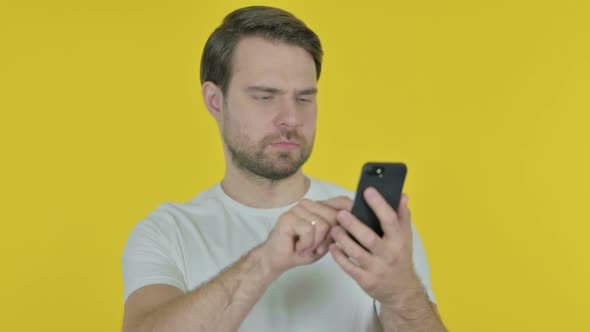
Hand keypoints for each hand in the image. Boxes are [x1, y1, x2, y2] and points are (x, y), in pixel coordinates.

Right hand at [261, 196, 351, 276]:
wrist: (278, 260)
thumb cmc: (302, 251)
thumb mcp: (326, 242)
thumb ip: (337, 231)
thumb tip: (352, 225)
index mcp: (319, 207)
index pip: (342, 202)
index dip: (350, 214)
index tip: (349, 229)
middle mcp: (309, 204)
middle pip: (335, 216)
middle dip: (328, 239)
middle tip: (317, 248)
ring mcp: (298, 209)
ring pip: (322, 225)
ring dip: (315, 243)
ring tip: (306, 247)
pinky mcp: (288, 217)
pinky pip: (309, 230)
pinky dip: (306, 244)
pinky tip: (298, 247)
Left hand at [329, 187, 423, 305]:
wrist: (401, 290)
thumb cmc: (401, 258)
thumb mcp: (406, 237)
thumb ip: (403, 216)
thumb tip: (402, 195)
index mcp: (399, 241)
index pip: (390, 219)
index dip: (378, 204)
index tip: (367, 191)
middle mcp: (389, 255)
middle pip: (369, 238)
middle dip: (353, 225)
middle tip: (340, 214)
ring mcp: (377, 269)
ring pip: (356, 253)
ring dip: (342, 239)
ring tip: (334, 229)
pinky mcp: (366, 281)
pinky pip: (349, 267)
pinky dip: (339, 257)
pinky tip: (333, 247)